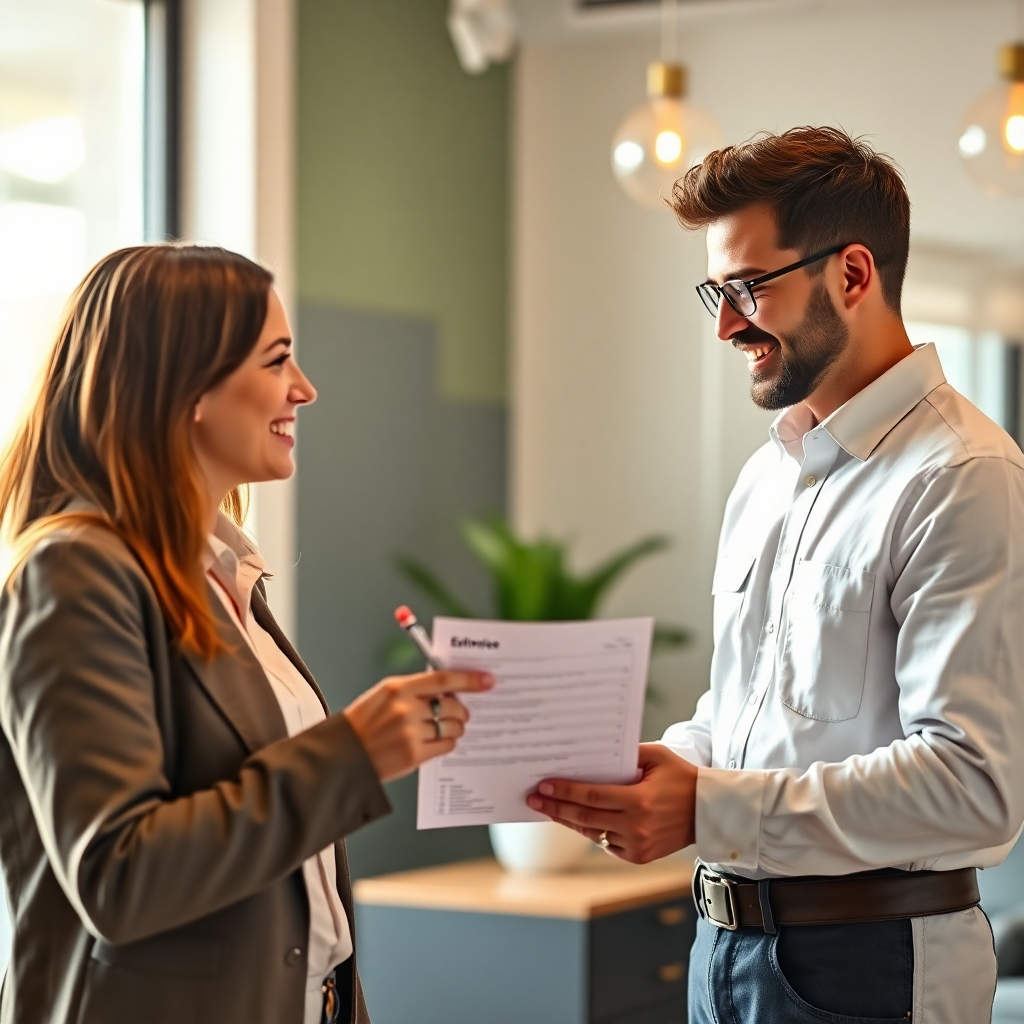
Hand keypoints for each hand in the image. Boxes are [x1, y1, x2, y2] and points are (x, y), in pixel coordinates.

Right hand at [344, 670, 493, 781]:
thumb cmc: (364, 722)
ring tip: (447, 727)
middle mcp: (406, 709)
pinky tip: (438, 740)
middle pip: (452, 705)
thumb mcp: (384, 694)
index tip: (486, 680)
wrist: (343, 755)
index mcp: (399, 688)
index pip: (443, 679)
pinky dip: (447, 742)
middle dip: (460, 709)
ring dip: (455, 727)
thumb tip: (447, 688)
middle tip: (460, 712)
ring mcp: (410, 733)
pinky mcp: (414, 755)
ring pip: (452, 726)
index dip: (468, 679)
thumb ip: (414, 688)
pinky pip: (446, 745)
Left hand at [526, 743, 697, 863]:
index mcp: (639, 800)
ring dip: (568, 820)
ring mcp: (637, 845)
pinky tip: (576, 819)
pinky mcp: (639, 856)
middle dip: (555, 808)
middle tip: (533, 799)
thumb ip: (627, 754)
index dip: (564, 792)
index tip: (543, 787)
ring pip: (592, 833)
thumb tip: (593, 753)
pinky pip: (606, 844)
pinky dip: (591, 831)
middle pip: (584, 817)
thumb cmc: (682, 777)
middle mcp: (636, 826)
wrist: (709, 810)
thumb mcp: (657, 756)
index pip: (591, 796)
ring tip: (549, 808)